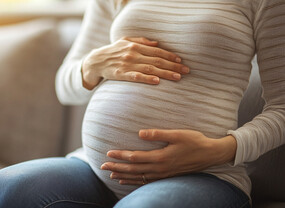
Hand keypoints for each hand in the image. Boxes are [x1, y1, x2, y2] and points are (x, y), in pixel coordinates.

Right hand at [81, 37, 189, 89]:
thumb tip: (157, 43)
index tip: (181, 61)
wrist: (95, 61)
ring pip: (150, 69)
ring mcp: (127, 64)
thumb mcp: (125, 41)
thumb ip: (141, 41)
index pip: (157, 51)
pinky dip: (147, 78)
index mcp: (135, 46)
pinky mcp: (121, 74)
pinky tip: (156, 81)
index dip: (170, 56)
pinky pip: (136, 77)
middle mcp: (132, 54)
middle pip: (157, 60)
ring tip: (178, 77)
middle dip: (173, 66)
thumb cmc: (112, 51)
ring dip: (165, 73)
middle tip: (186, 71)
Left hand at [100, 129, 236, 184]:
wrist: (211, 154)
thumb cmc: (195, 141)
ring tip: (110, 174)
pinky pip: (146, 181)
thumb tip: (139, 133)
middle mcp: (160, 168)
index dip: (121, 155)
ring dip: (123, 176)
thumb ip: (157, 134)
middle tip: (102, 166)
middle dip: (117, 167)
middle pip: (133, 169)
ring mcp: (163, 174)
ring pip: (138, 177)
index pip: (135, 157)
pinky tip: (126, 181)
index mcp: (161, 157)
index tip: (108, 153)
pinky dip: (134, 182)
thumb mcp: (177, 134)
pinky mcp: (166, 176)